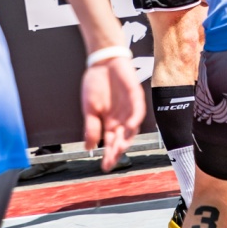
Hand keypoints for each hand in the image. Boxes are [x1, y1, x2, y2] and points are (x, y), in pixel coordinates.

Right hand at [81, 56, 145, 170]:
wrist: (102, 60)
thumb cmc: (95, 83)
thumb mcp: (89, 108)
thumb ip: (91, 127)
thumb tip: (88, 148)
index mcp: (109, 123)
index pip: (111, 143)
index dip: (109, 155)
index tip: (104, 167)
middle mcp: (121, 118)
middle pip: (122, 139)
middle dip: (117, 150)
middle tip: (111, 159)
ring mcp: (129, 108)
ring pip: (131, 128)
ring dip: (126, 138)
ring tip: (119, 148)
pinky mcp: (136, 96)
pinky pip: (138, 111)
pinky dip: (135, 119)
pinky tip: (129, 127)